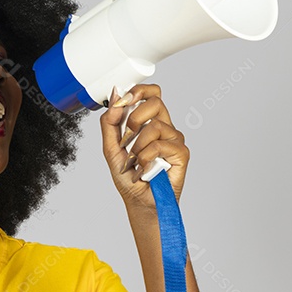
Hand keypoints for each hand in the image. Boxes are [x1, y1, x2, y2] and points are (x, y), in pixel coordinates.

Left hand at [100, 83, 188, 211]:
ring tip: (136, 161)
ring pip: (155, 126)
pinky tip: (146, 168)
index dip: (140, 90)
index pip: (152, 93)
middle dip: (135, 118)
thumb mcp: (111, 148)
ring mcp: (174, 140)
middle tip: (127, 139)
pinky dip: (146, 158)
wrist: (140, 201)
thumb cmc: (129, 178)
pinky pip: (160, 145)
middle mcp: (165, 127)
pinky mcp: (181, 153)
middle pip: (156, 101)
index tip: (125, 99)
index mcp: (150, 122)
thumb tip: (116, 96)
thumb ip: (110, 122)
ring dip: (137, 146)